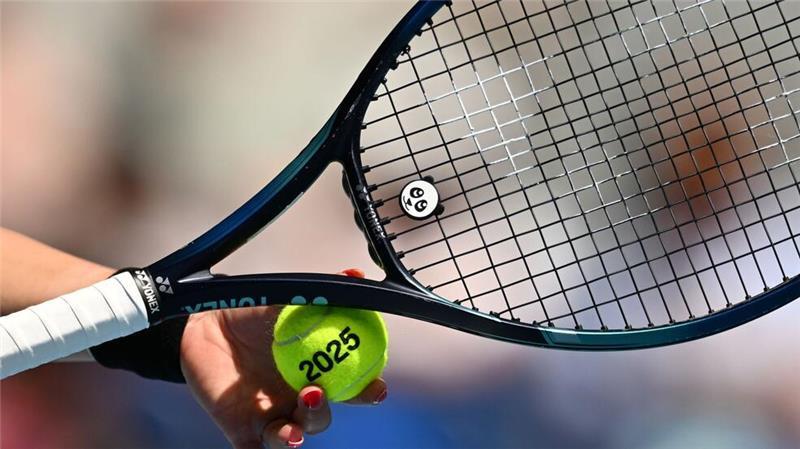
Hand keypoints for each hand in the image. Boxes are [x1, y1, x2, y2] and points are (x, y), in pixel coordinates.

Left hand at [179, 269, 387, 448]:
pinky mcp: (242, 431)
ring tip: (294, 421)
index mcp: (316, 372)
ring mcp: (270, 417)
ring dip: (298, 432)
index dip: (368, 391)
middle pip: (320, 417)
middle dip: (324, 412)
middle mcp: (296, 399)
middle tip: (317, 393)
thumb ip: (321, 292)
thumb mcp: (287, 299)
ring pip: (293, 436)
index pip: (350, 388)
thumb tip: (354, 274)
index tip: (376, 387)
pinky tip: (273, 440)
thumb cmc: (252, 313)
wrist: (204, 324)